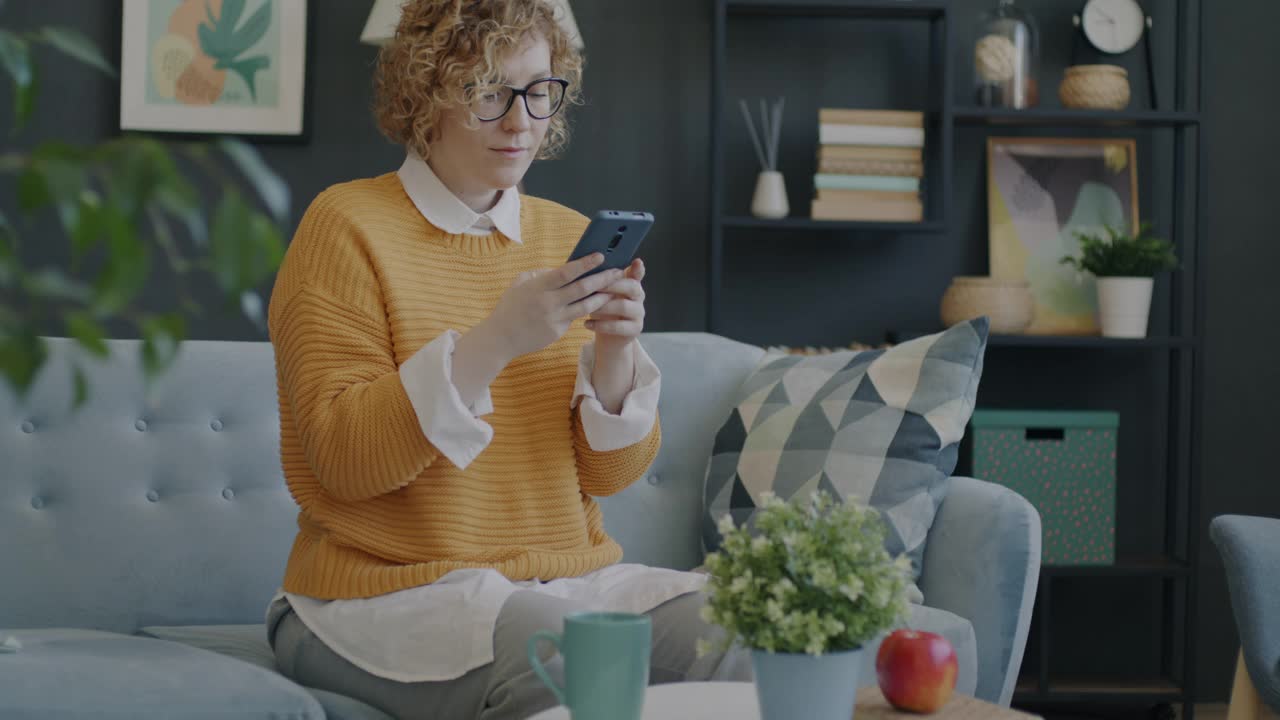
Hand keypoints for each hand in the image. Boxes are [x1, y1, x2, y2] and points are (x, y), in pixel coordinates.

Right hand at [480, 253, 623, 360]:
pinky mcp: (557, 332)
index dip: (585, 264)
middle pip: (582, 288)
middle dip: (603, 279)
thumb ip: (540, 274)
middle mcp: (548, 302)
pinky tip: (599, 305)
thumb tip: (561, 268)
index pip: (567, 272)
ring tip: (615, 289)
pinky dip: (587, 311)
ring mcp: (554, 318)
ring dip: (603, 297)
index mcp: (538, 286)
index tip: (600, 256)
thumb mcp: (520, 284)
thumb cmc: (510, 307)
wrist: (500, 338)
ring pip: (585, 306)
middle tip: (618, 272)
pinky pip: (575, 318)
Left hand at [586, 258, 645, 354]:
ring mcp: (639, 314)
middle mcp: (639, 297)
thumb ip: (600, 281)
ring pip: (623, 306)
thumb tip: (587, 266)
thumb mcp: (601, 294)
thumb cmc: (602, 310)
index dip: (638, 268)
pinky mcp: (635, 329)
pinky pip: (618, 326)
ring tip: (586, 308)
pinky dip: (600, 325)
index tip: (636, 261)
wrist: (608, 338)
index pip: (638, 274)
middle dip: (612, 285)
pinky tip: (586, 323)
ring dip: (603, 306)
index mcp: (632, 284)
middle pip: (632, 287)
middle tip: (594, 286)